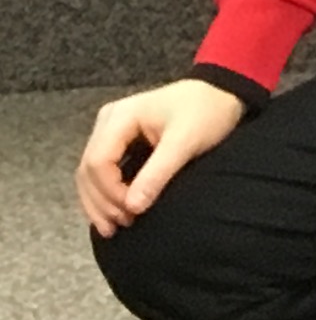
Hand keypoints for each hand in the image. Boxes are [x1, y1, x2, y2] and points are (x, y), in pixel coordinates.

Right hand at [78, 77, 245, 237]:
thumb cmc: (207, 112)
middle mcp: (107, 122)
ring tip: (113, 228)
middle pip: (88, 169)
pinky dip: (106, 193)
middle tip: (119, 228)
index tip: (131, 212)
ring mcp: (110, 130)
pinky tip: (115, 213)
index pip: (98, 162)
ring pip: (90, 173)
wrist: (222, 92)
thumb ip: (158, 173)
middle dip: (101, 202)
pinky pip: (103, 170)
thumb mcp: (186, 141)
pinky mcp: (119, 140)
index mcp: (119, 117)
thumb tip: (132, 207)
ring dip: (99, 202)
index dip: (109, 192)